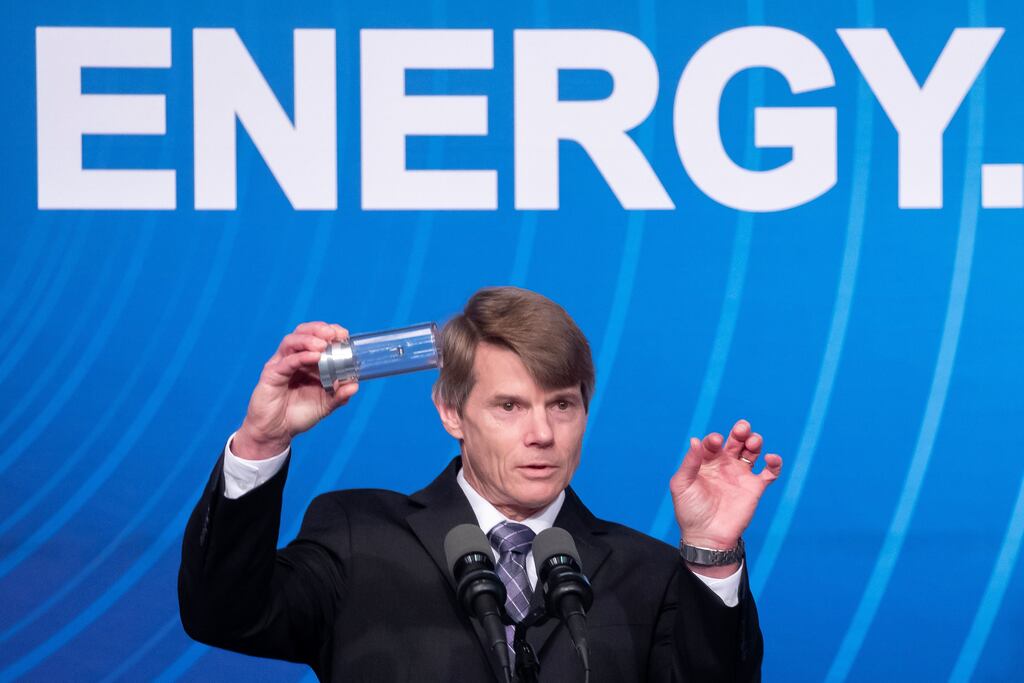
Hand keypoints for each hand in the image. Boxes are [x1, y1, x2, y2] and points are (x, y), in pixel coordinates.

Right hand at [233, 322, 358, 459]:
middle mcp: (293, 358)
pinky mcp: (272, 374)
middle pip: (303, 332)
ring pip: (292, 341)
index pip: (317, 336)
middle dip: (319, 329)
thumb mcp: (325, 405)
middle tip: (334, 335)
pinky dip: (302, 357)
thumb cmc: (297, 414)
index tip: (344, 335)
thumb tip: (355, 385)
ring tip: (323, 345)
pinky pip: (287, 361)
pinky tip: (315, 357)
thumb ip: (339, 395)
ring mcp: (281, 364)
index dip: (330, 331)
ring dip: (309, 339)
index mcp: (307, 361)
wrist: (275, 432)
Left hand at [669, 419, 782, 554]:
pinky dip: (775, 463)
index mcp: (706, 462)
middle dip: (740, 431)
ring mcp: (740, 475)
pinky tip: (771, 458)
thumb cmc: (690, 511)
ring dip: (755, 442)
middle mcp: (724, 465)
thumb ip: (690, 462)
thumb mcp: (682, 485)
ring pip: (752, 452)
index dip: (714, 439)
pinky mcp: (755, 488)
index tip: (715, 441)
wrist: (707, 537)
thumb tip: (694, 439)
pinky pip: (770, 473)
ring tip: (753, 441)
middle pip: (736, 441)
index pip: (713, 443)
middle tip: (742, 427)